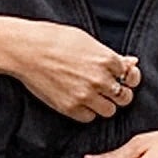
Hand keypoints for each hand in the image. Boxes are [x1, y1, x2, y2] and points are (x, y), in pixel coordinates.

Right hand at [0, 19, 139, 121]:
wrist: (26, 50)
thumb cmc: (54, 39)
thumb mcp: (87, 40)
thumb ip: (110, 55)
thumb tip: (131, 61)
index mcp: (107, 59)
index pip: (130, 76)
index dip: (125, 77)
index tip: (118, 77)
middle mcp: (100, 79)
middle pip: (125, 97)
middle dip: (119, 94)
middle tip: (110, 90)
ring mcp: (85, 95)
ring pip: (110, 111)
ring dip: (104, 105)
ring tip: (93, 96)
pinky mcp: (70, 107)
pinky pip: (89, 118)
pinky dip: (87, 112)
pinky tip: (79, 100)